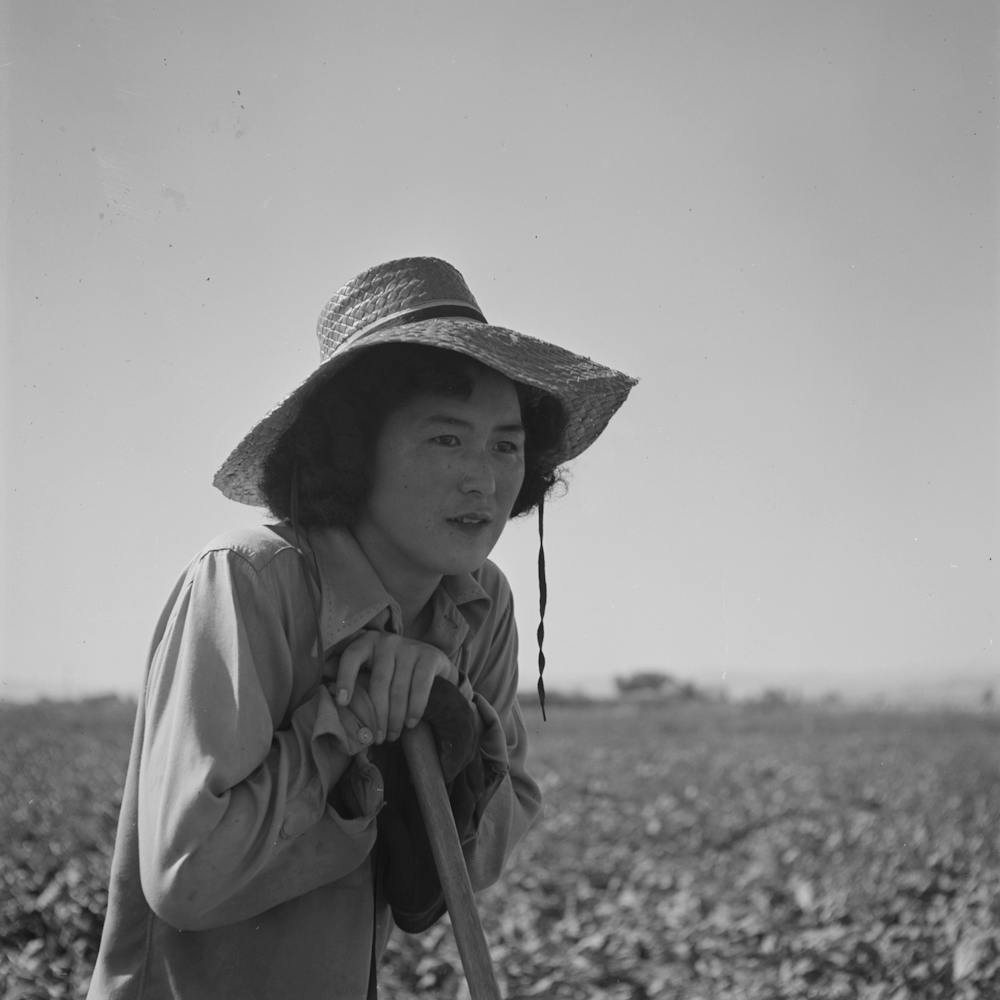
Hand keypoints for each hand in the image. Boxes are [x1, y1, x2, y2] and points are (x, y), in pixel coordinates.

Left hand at [334, 632, 457, 743]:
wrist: (432, 663)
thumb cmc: (394, 672)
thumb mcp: (373, 668)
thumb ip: (356, 677)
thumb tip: (330, 694)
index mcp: (368, 642)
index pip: (351, 657)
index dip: (345, 678)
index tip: (342, 702)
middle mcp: (388, 641)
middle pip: (378, 682)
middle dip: (376, 714)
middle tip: (377, 738)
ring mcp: (410, 647)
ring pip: (399, 689)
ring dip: (395, 718)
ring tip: (392, 736)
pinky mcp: (430, 655)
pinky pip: (420, 687)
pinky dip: (415, 709)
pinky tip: (410, 723)